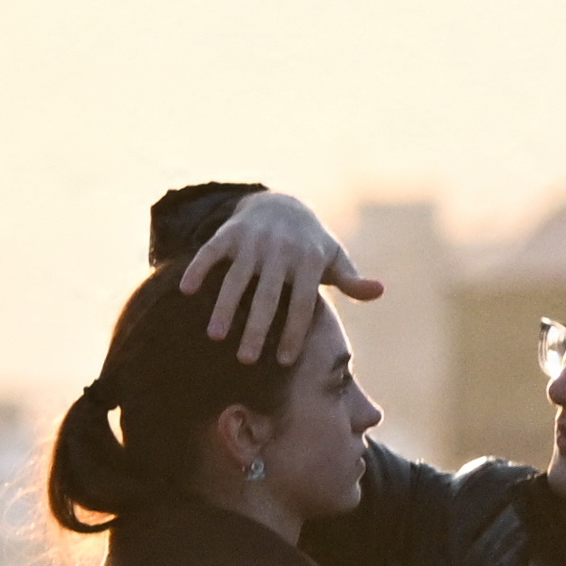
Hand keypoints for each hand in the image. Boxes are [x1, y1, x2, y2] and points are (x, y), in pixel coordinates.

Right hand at [181, 191, 379, 368]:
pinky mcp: (229, 233)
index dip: (295, 331)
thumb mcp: (333, 259)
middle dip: (257, 328)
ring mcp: (254, 241)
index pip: (303, 302)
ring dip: (224, 306)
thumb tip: (379, 291)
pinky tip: (185, 290)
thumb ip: (352, 280)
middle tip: (246, 360)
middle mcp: (281, 250)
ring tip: (215, 336)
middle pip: (268, 296)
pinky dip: (198, 268)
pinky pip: (211, 252)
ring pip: (236, 278)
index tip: (285, 361)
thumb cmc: (310, 244)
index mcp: (310, 261)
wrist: (281, 204)